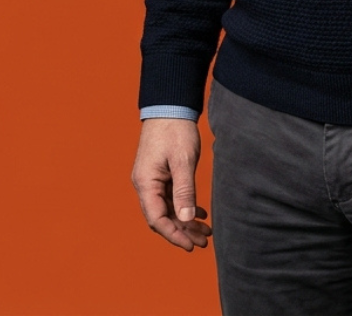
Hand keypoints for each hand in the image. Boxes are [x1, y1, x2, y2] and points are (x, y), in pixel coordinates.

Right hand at [131, 117, 211, 251]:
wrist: (170, 105)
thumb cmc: (175, 130)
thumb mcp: (182, 160)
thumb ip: (184, 190)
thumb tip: (185, 218)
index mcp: (146, 182)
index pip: (157, 219)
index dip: (174, 235)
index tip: (192, 246)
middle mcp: (145, 183)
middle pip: (162, 217)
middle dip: (182, 231)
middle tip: (204, 242)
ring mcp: (151, 178)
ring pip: (168, 208)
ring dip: (185, 220)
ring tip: (206, 231)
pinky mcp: (160, 173)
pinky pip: (170, 197)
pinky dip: (184, 206)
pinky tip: (200, 213)